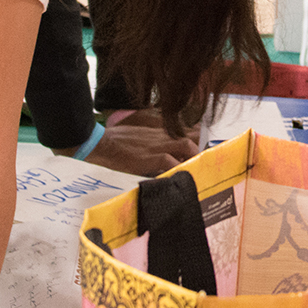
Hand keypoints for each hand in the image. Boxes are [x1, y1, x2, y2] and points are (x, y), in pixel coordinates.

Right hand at [73, 121, 198, 175]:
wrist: (101, 143)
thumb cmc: (114, 140)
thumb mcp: (137, 136)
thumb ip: (150, 141)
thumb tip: (157, 153)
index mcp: (158, 132)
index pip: (185, 130)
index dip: (198, 138)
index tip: (204, 148)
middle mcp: (161, 136)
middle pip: (191, 137)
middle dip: (201, 149)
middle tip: (206, 163)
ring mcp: (156, 145)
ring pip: (185, 145)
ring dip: (194, 157)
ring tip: (199, 170)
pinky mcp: (149, 157)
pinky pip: (169, 161)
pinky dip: (177, 168)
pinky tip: (181, 177)